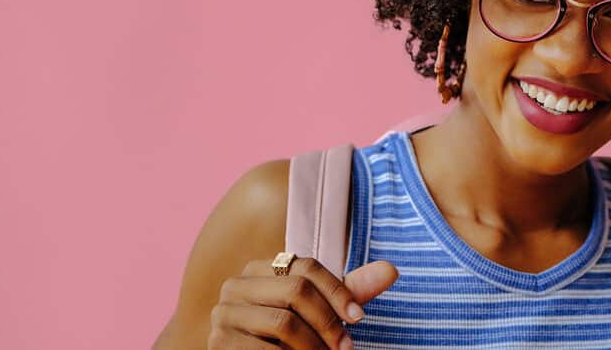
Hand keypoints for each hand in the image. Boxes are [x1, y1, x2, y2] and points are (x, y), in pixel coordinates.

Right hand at [208, 257, 398, 348]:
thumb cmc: (287, 340)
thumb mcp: (319, 314)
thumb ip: (349, 292)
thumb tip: (392, 270)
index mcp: (260, 268)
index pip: (306, 267)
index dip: (338, 291)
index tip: (359, 318)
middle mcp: (236, 284)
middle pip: (296, 290)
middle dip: (328, 322)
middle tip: (346, 348)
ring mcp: (224, 313)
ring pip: (283, 322)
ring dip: (313, 347)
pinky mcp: (218, 342)